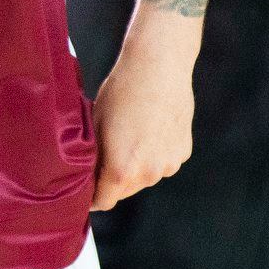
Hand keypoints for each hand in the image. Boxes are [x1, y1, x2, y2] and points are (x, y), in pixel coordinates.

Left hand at [90, 39, 194, 210]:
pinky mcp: (183, 152)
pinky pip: (163, 162)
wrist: (158, 68)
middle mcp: (149, 175)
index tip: (84, 189)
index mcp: (122, 171)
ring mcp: (170, 164)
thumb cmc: (120, 92)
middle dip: (111, 179)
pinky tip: (147, 129)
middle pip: (124, 190)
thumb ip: (93, 155)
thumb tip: (89, 172)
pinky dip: (154, 154)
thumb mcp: (95, 124)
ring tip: (127, 136)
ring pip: (145, 177)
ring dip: (135, 166)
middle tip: (102, 155)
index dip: (91, 196)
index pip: (104, 200)